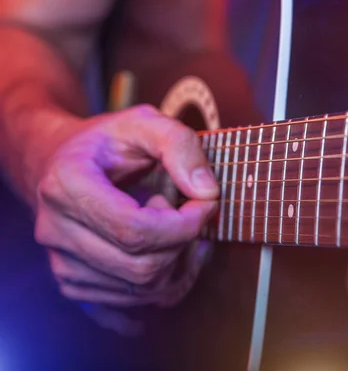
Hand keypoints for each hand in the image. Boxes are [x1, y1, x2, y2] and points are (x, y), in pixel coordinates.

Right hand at [34, 105, 218, 307]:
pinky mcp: (72, 283)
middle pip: (140, 267)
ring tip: (179, 230)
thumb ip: (179, 145)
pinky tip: (173, 269)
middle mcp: (55, 230)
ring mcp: (61, 262)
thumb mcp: (144, 122)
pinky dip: (158, 291)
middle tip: (189, 213)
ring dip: (177, 266)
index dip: (184, 225)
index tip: (208, 203)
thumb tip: (206, 191)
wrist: (62, 162)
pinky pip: (123, 308)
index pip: (135, 230)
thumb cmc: (107, 142)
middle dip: (183, 244)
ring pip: (139, 291)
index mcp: (67, 186)